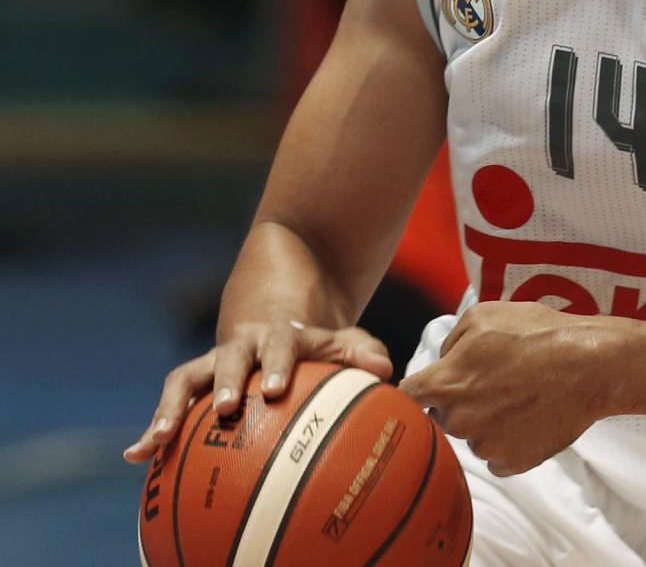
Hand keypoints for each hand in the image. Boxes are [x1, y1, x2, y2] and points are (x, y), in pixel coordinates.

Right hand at [123, 320, 390, 462]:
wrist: (276, 313)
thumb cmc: (316, 343)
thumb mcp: (344, 339)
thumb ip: (364, 351)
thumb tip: (384, 370)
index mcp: (277, 334)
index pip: (277, 345)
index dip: (275, 363)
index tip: (275, 388)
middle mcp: (239, 347)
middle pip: (226, 360)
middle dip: (224, 383)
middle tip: (225, 408)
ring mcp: (212, 364)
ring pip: (184, 380)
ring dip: (170, 410)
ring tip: (156, 443)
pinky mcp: (193, 383)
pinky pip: (170, 405)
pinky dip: (152, 428)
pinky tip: (135, 458)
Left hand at [398, 302, 625, 477]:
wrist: (590, 366)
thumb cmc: (539, 334)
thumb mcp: (484, 315)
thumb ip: (450, 340)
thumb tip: (443, 359)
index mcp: (444, 383)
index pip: (405, 397)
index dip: (418, 389)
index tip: (431, 387)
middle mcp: (457, 420)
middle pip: (441, 416)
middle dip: (459, 402)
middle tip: (493, 383)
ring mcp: (484, 446)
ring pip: (471, 437)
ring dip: (485, 422)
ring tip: (519, 397)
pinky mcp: (511, 463)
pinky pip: (497, 457)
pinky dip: (509, 442)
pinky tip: (529, 418)